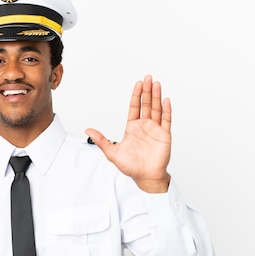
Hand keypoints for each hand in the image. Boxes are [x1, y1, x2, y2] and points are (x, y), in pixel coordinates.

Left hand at [85, 75, 171, 192]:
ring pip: (157, 109)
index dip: (136, 95)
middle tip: (148, 78)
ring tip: (157, 84)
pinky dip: (167, 110)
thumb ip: (101, 140)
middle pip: (146, 104)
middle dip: (147, 91)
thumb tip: (88, 130)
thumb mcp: (112, 152)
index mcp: (133, 128)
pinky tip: (166, 100)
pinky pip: (166, 120)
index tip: (138, 84)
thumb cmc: (131, 167)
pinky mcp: (164, 136)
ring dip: (157, 96)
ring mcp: (155, 130)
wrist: (145, 177)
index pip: (135, 107)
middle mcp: (145, 126)